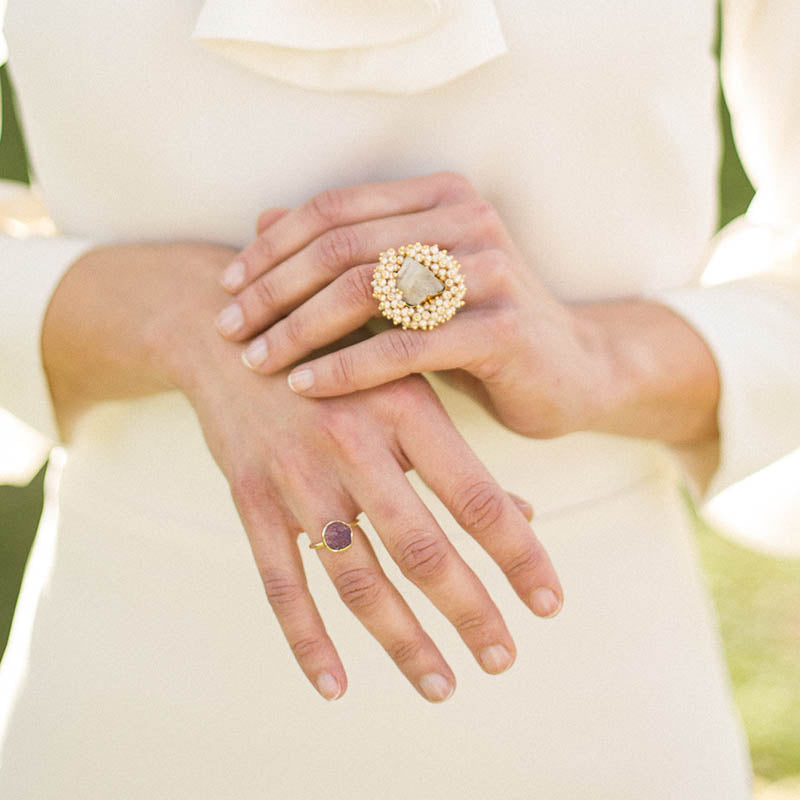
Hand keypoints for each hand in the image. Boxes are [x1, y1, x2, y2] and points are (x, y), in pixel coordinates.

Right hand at [179, 343, 563, 701]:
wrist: (227, 331)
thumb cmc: (336, 357)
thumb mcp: (402, 384)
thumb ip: (456, 452)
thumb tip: (524, 515)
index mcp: (403, 406)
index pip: (475, 496)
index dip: (519, 555)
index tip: (550, 605)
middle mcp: (351, 442)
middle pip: (420, 549)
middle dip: (468, 612)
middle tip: (503, 660)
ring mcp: (295, 475)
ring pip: (355, 578)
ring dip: (400, 641)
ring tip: (441, 685)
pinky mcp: (250, 498)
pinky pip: (280, 583)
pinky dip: (307, 640)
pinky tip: (335, 686)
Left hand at [215, 171, 720, 444]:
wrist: (575, 370)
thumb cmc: (479, 329)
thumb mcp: (411, 286)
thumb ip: (348, 254)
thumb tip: (262, 221)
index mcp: (441, 196)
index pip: (333, 211)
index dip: (272, 248)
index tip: (228, 288)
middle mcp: (467, 220)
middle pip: (341, 247)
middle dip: (273, 291)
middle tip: (228, 329)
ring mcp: (490, 270)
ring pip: (367, 289)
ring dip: (299, 329)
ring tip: (256, 361)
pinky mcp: (503, 328)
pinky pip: (406, 346)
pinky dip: (347, 367)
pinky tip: (306, 387)